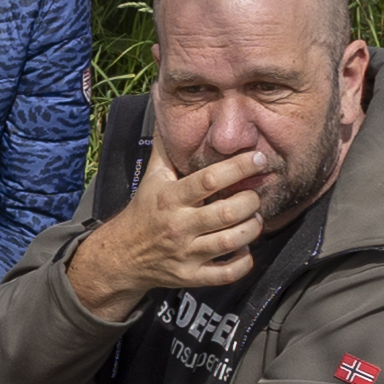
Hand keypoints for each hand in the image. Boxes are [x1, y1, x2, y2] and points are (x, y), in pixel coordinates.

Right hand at [73, 134, 278, 306]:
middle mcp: (179, 225)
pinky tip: (243, 248)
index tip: (259, 158)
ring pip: (232, 242)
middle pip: (228, 212)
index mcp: (172, 197)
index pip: (210, 180)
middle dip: (251, 201)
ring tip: (254, 218)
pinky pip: (227, 272)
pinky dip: (243, 261)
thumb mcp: (153, 176)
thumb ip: (166, 145)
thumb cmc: (146, 210)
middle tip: (256, 194)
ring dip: (252, 228)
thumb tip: (164, 106)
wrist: (124, 255)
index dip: (240, 167)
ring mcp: (186, 253)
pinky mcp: (191, 276)